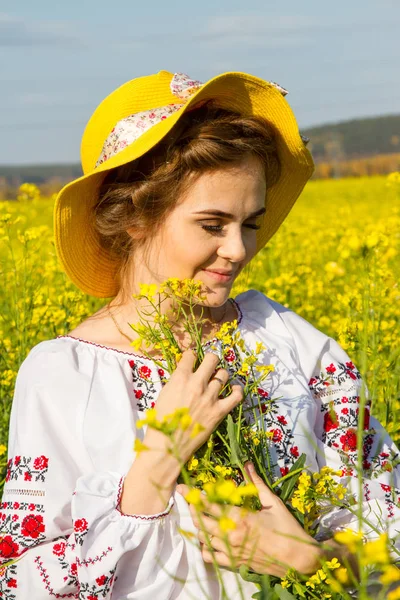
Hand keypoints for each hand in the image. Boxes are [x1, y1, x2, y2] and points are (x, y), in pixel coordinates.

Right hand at [144, 349, 242, 464]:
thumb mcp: (164, 394)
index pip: (190, 356)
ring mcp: (210, 397)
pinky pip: (236, 396)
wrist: (168, 444)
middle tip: (208, 366)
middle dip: (210, 360)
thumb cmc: (161, 421)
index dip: (191, 356)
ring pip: (223, 374)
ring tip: (217, 379)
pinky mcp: (219, 411)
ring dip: (220, 375)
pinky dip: (237, 390)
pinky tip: (234, 389)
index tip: (192, 360)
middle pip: (212, 359)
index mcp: (180, 378)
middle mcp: (197, 384)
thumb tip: (186, 373)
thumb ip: (176, 381)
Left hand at [177, 462, 321, 577]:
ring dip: (199, 526)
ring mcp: (231, 551)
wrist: (297, 559)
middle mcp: (231, 535)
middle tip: (191, 500)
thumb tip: (247, 464)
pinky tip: (208, 538)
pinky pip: (210, 556)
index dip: (193, 496)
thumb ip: (256, 484)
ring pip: (203, 538)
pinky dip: (205, 546)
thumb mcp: (272, 503)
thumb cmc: (287, 529)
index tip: (181, 488)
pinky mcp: (234, 562)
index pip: (209, 505)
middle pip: (201, 521)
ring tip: (201, 516)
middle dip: (193, 509)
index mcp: (240, 518)